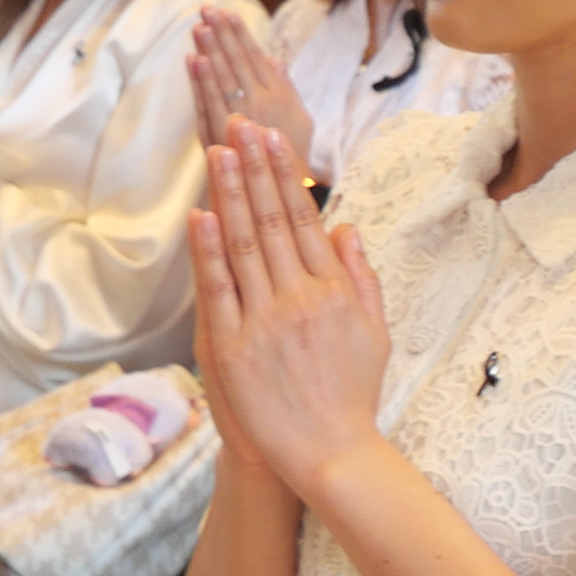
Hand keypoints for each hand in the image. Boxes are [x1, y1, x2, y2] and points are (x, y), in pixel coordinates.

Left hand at [187, 5, 319, 171]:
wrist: (279, 188)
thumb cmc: (292, 151)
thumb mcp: (301, 117)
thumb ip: (286, 86)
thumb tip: (275, 58)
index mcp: (279, 95)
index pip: (255, 57)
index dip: (240, 34)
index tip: (227, 13)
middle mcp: (259, 103)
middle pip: (236, 62)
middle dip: (221, 34)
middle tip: (207, 9)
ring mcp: (238, 116)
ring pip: (221, 77)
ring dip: (209, 50)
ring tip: (199, 28)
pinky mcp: (219, 132)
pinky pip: (208, 101)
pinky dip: (199, 80)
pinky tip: (193, 60)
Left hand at [190, 123, 391, 494]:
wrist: (331, 451)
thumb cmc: (353, 394)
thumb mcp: (375, 332)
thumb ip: (361, 277)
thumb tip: (347, 228)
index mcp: (336, 291)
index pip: (305, 220)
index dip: (285, 176)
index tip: (271, 139)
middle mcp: (302, 298)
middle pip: (272, 221)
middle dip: (254, 168)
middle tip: (238, 125)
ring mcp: (266, 320)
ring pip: (244, 244)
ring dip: (229, 194)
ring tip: (219, 153)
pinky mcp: (235, 345)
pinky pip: (220, 288)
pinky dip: (208, 250)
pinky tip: (200, 216)